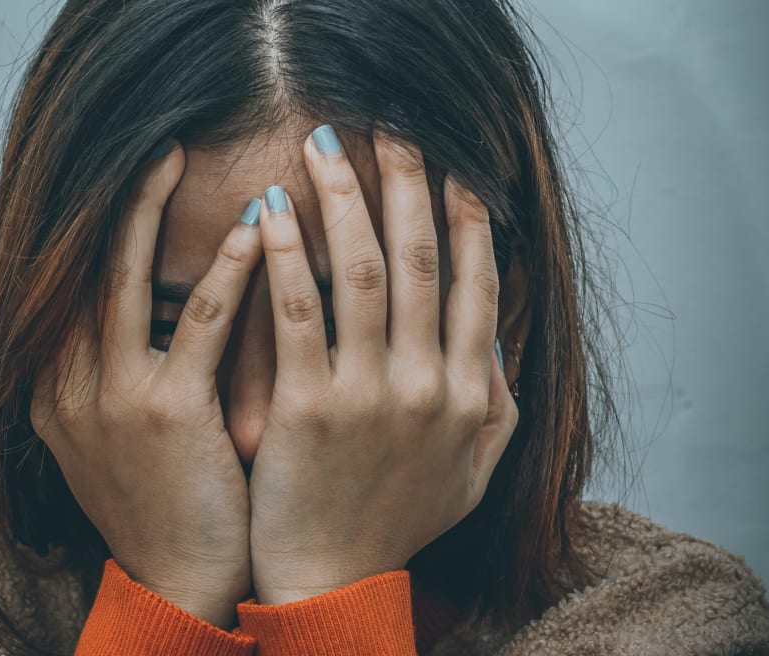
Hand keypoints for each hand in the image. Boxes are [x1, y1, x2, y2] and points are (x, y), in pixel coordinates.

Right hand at [29, 140, 262, 628]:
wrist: (177, 582)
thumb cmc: (166, 502)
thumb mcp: (121, 435)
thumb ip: (122, 371)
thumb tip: (163, 307)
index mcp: (56, 388)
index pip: (72, 287)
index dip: (100, 227)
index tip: (132, 180)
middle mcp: (67, 384)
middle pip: (85, 268)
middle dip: (116, 202)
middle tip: (151, 146)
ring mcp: (109, 397)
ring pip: (125, 280)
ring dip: (151, 211)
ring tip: (177, 157)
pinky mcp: (163, 412)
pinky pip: (197, 324)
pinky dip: (226, 272)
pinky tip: (254, 230)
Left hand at [247, 126, 518, 604]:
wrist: (334, 582)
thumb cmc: (397, 522)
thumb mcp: (473, 471)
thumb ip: (496, 402)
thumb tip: (498, 336)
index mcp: (470, 394)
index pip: (475, 285)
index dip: (465, 219)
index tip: (452, 168)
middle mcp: (429, 385)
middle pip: (420, 260)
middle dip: (406, 184)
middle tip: (390, 129)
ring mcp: (369, 394)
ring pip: (362, 271)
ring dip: (345, 199)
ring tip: (325, 147)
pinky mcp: (308, 406)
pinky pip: (297, 312)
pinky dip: (286, 255)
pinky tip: (270, 210)